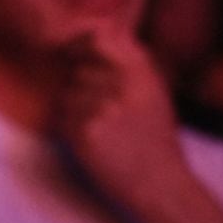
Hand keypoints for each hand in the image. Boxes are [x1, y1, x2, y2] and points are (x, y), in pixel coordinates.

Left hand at [49, 28, 185, 210]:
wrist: (160, 183)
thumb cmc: (157, 141)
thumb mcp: (155, 94)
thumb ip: (130, 66)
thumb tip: (94, 40)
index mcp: (143, 73)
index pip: (98, 39)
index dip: (81, 44)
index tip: (75, 53)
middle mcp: (123, 85)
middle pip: (79, 72)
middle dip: (83, 89)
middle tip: (105, 114)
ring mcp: (103, 107)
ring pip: (68, 95)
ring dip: (76, 111)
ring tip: (103, 131)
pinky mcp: (86, 131)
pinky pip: (61, 118)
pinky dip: (71, 130)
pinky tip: (95, 144)